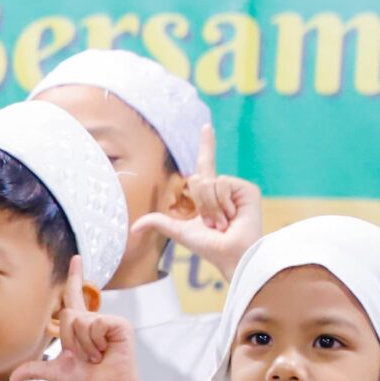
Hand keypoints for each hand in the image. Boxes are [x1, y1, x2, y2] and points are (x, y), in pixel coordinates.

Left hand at [13, 260, 143, 380]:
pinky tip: (104, 352)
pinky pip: (95, 325)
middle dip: (69, 340)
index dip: (75, 276)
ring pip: (80, 321)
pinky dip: (94, 343)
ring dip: (83, 345)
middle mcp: (94, 319)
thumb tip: (11, 380)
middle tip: (83, 356)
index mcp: (81, 325)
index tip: (76, 258)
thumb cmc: (86, 379)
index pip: (75, 295)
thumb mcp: (55, 372)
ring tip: (95, 355)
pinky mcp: (119, 324)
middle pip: (68, 315)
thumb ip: (33, 370)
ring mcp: (108, 320)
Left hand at [132, 125, 261, 272]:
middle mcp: (222, 188)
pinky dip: (222, 203)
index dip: (206, 146)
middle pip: (197, 179)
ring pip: (209, 182)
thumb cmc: (209, 246)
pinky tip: (233, 216)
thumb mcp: (180, 231)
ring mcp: (236, 188)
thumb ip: (159, 223)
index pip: (204, 165)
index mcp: (208, 195)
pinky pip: (222, 183)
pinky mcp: (247, 189)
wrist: (230, 254)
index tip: (206, 127)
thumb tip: (132, 228)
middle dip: (200, 204)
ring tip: (223, 223)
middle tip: (212, 223)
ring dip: (211, 207)